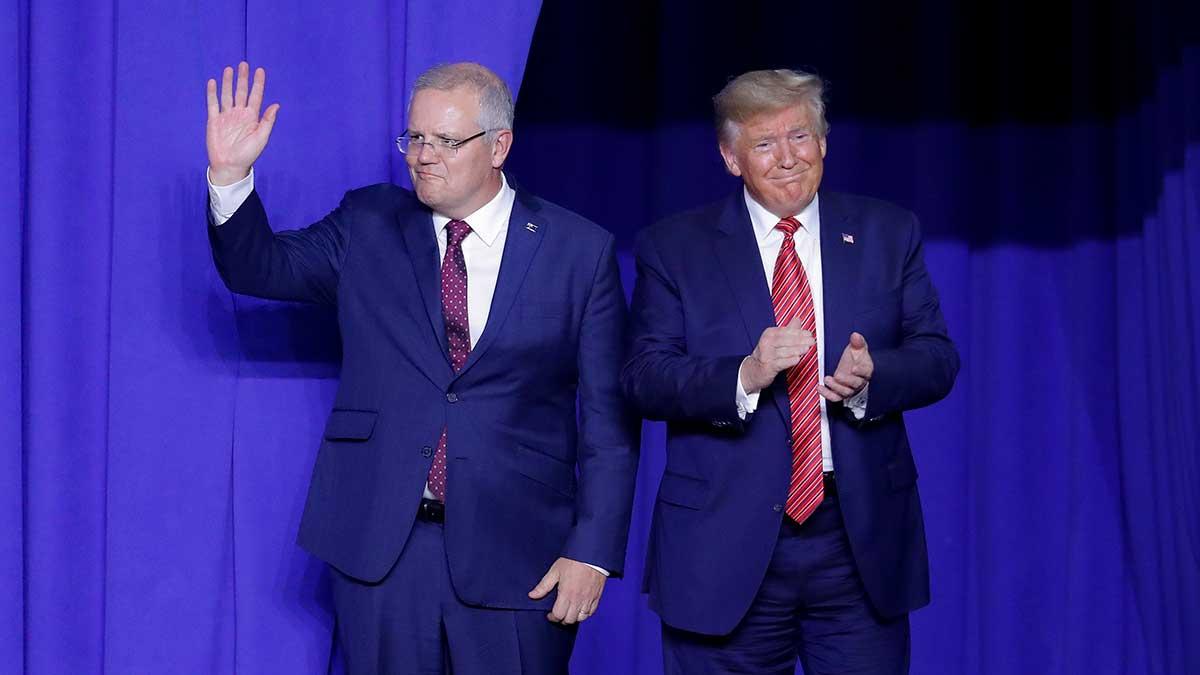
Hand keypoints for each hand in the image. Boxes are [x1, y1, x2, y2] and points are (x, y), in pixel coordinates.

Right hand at [206, 61, 279, 185]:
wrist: (230, 166)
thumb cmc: (248, 154)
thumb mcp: (261, 138)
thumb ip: (268, 121)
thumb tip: (276, 105)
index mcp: (252, 117)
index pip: (256, 96)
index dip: (258, 83)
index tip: (260, 70)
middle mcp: (239, 114)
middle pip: (241, 92)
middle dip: (243, 78)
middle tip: (244, 64)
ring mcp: (226, 116)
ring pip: (227, 94)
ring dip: (228, 82)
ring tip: (230, 69)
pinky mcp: (214, 120)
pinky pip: (212, 104)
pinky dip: (212, 93)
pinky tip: (212, 82)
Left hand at [528, 557, 605, 624]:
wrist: (591, 554)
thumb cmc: (572, 561)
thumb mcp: (555, 571)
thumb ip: (543, 586)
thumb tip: (532, 595)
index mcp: (566, 594)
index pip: (558, 615)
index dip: (552, 617)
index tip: (550, 615)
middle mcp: (578, 600)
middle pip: (569, 620)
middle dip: (562, 619)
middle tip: (558, 613)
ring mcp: (589, 599)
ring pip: (581, 618)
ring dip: (573, 618)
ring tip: (569, 612)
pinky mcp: (597, 597)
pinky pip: (591, 612)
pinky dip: (585, 614)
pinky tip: (580, 609)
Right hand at [740, 319, 815, 393]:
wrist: (754, 370)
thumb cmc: (767, 354)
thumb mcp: (775, 340)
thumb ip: (788, 330)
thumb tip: (797, 319)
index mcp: (769, 334)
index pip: (786, 331)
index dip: (799, 332)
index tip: (809, 334)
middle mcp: (766, 343)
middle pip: (786, 340)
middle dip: (800, 341)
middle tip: (811, 341)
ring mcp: (766, 355)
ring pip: (785, 351)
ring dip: (797, 350)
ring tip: (806, 349)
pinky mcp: (768, 366)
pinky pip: (781, 363)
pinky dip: (790, 361)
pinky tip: (797, 359)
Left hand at [819, 332, 872, 401]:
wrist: (852, 367)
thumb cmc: (856, 358)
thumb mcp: (858, 348)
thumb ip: (858, 342)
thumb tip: (855, 335)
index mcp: (865, 369)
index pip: (865, 372)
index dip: (861, 371)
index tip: (854, 368)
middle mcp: (859, 381)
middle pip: (855, 384)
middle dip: (846, 380)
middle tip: (837, 374)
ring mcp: (850, 388)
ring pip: (845, 392)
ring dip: (835, 387)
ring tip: (827, 379)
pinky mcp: (841, 393)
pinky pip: (835, 397)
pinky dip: (827, 394)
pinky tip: (820, 388)